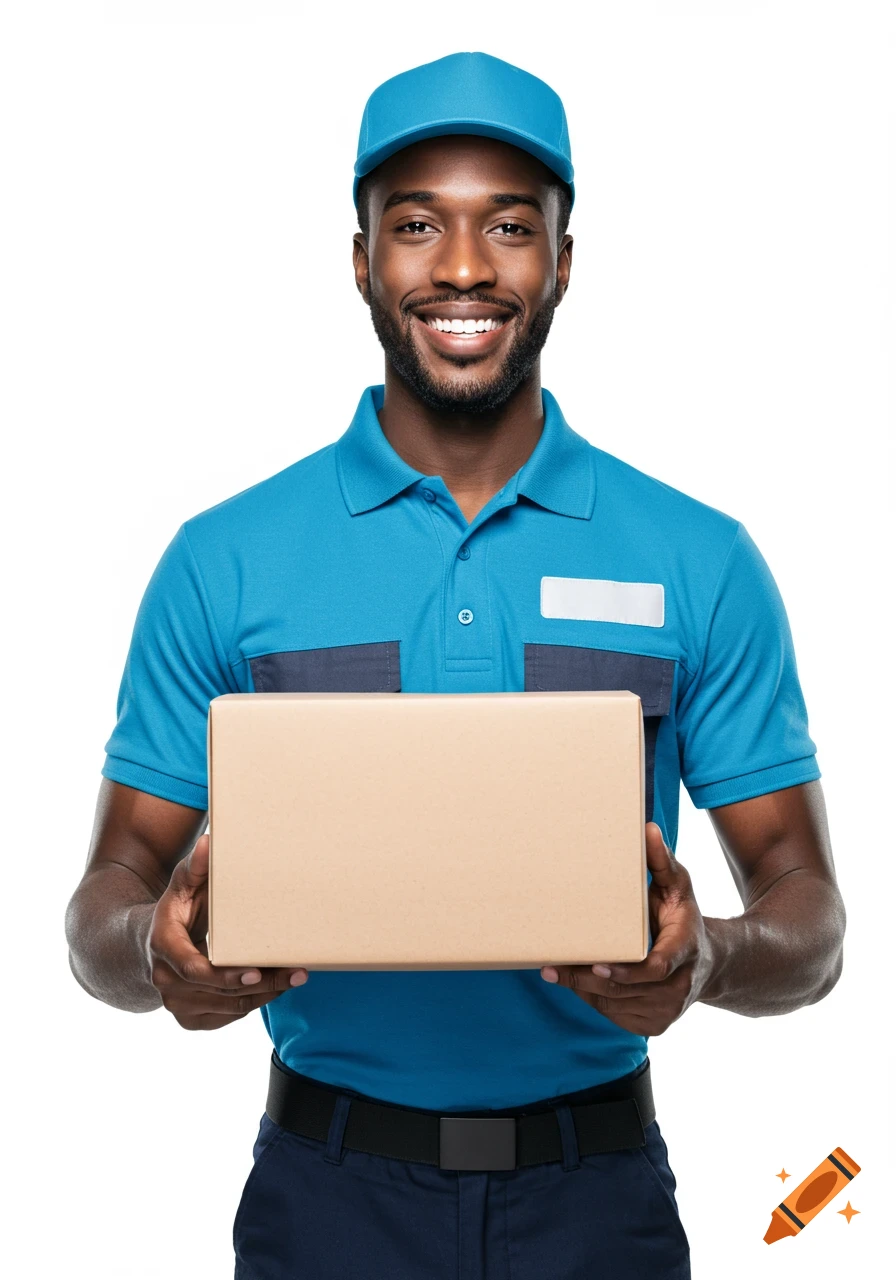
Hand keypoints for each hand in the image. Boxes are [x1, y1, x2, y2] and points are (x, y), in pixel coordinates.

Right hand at [146, 833, 308, 1029]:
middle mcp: (164, 980)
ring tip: (294, 978)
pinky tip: (275, 988)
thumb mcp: (182, 882)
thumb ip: (196, 865)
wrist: (149, 944)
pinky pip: (226, 1017)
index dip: (226, 974)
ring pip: (227, 1008)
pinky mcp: (189, 1018)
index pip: (193, 968)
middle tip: (296, 973)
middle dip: (261, 985)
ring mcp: (175, 1003)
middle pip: (218, 992)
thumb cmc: (176, 908)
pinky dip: (252, 1005)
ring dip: (263, 996)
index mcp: (163, 945)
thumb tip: (209, 842)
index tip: (257, 972)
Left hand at [539, 823, 715, 1035]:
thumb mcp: (678, 886)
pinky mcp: (657, 1025)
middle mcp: (680, 985)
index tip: (597, 965)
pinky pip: (616, 1016)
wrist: (709, 962)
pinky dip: (595, 1000)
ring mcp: (669, 1010)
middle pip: (627, 990)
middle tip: (552, 967)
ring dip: (585, 990)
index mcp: (685, 949)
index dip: (626, 971)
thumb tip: (647, 829)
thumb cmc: (683, 917)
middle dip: (587, 980)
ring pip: (617, 1005)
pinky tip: (579, 983)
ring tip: (558, 971)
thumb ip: (662, 861)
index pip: (656, 968)